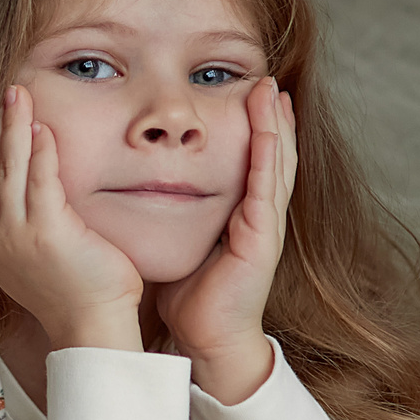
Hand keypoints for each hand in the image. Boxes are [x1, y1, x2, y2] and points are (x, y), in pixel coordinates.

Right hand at [0, 84, 143, 351]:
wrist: (91, 325)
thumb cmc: (71, 290)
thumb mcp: (30, 255)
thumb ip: (20, 221)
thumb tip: (25, 187)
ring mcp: (16, 235)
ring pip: (9, 169)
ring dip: (12, 127)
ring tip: (16, 95)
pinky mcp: (47, 233)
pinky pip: (41, 182)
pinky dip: (40, 151)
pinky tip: (42, 127)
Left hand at [159, 79, 295, 403]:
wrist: (206, 338)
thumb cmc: (192, 296)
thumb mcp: (183, 242)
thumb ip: (175, 216)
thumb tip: (143, 189)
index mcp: (243, 217)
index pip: (253, 162)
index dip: (254, 128)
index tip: (250, 94)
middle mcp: (260, 216)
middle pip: (272, 155)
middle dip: (272, 117)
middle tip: (268, 81)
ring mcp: (266, 226)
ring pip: (276, 163)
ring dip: (276, 125)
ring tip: (272, 91)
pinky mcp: (262, 237)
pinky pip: (267, 187)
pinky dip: (268, 154)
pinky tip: (267, 129)